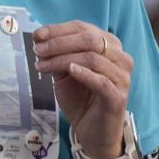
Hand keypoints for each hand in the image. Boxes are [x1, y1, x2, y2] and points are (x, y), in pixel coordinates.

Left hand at [35, 21, 132, 158]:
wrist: (91, 130)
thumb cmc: (80, 97)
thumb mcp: (65, 71)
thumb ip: (58, 54)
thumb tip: (39, 37)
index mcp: (109, 46)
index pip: (84, 28)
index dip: (58, 29)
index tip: (36, 35)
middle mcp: (121, 58)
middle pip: (90, 39)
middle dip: (59, 43)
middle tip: (37, 50)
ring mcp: (122, 78)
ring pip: (92, 58)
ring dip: (63, 59)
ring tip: (43, 66)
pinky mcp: (118, 97)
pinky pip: (102, 81)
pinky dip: (83, 73)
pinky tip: (69, 71)